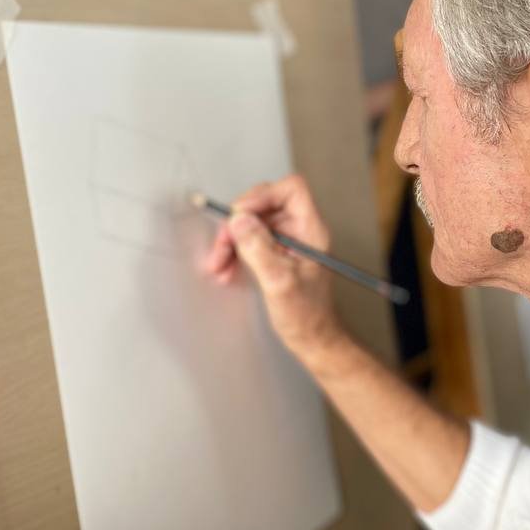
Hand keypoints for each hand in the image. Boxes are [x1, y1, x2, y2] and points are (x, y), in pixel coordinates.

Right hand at [201, 175, 345, 358]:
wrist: (311, 339)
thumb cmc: (307, 315)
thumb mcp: (279, 282)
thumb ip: (259, 249)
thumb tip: (239, 220)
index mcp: (310, 230)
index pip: (291, 190)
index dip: (263, 195)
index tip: (240, 213)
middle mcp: (300, 231)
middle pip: (264, 206)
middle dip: (238, 224)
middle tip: (222, 245)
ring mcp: (287, 242)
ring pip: (252, 224)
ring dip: (231, 241)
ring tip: (218, 264)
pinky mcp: (275, 254)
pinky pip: (250, 241)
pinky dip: (234, 253)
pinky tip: (225, 270)